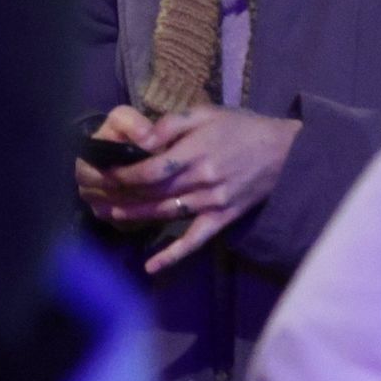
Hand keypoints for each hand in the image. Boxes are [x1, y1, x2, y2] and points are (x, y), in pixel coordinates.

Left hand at [74, 103, 301, 270]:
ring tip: (110, 215)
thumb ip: (171, 124)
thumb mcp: (205, 114)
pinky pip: (195, 241)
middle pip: (153, 192)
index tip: (102, 172)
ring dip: (136, 217)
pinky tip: (151, 267)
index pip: (150, 169)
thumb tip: (141, 140)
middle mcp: (201, 180)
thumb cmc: (240, 128)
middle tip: (96, 194)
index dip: (123, 174)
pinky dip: (173, 255)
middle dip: (121, 194)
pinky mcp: (221, 220)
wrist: (283, 152)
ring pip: (166, 214)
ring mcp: (212, 203)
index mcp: (195, 152)